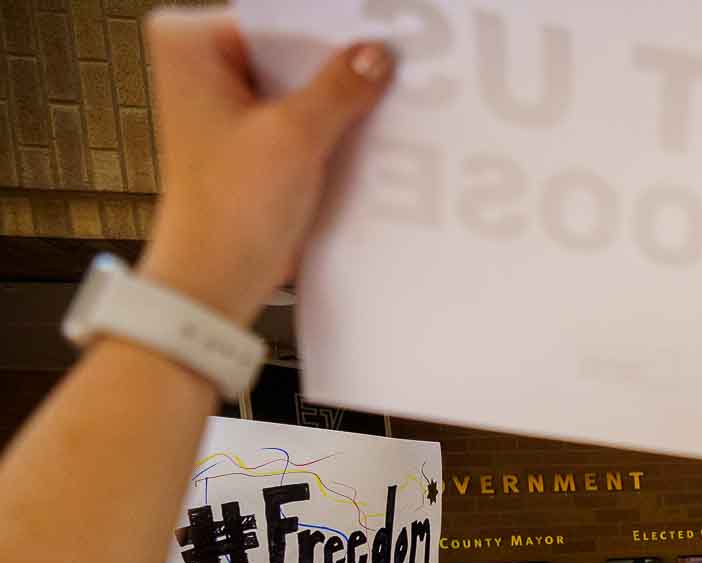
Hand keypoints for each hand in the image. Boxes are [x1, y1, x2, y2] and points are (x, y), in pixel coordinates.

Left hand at [136, 12, 392, 325]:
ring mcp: (226, 99)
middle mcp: (202, 63)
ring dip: (337, 98)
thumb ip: (339, 88)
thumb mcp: (294, 138)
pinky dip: (329, 123)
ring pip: (299, 80)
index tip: (382, 38)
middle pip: (290, 46)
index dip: (332, 31)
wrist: (217, 276)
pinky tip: (362, 132)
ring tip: (379, 106)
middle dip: (337, 65)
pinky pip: (300, 111)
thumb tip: (376, 54)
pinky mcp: (250, 132)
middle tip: (391, 72)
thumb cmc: (229, 211)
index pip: (279, 18)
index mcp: (190, 44)